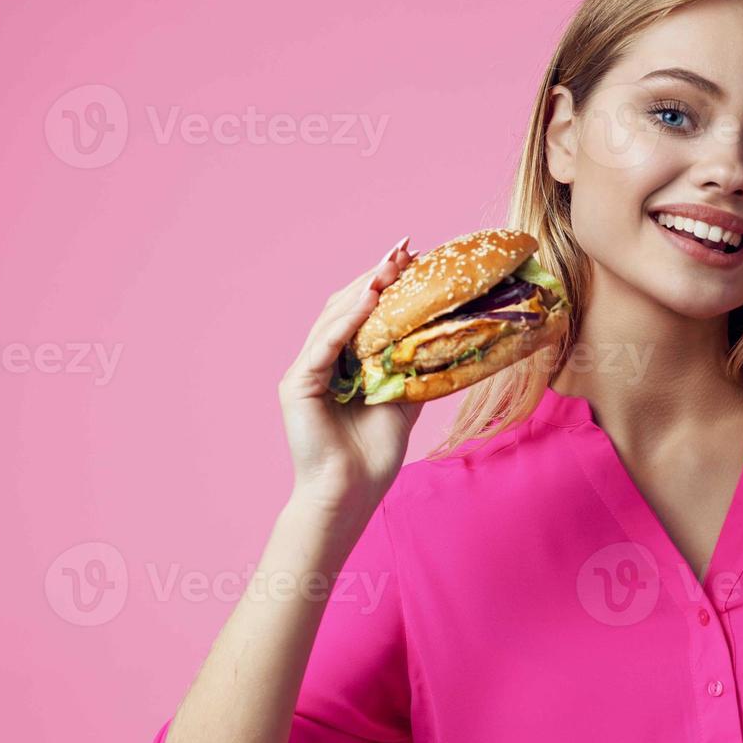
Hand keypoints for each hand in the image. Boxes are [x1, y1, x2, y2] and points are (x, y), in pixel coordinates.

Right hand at [278, 236, 425, 521]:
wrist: (349, 494)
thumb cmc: (372, 455)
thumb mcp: (404, 402)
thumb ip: (414, 370)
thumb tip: (444, 342)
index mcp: (342, 363)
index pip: (362, 312)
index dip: (385, 283)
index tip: (414, 257)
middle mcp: (319, 360)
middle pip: (346, 306)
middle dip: (376, 275)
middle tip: (404, 249)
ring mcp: (305, 370)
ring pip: (334, 318)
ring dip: (364, 289)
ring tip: (391, 266)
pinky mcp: (298, 384)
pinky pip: (325, 344)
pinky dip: (347, 321)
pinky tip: (369, 299)